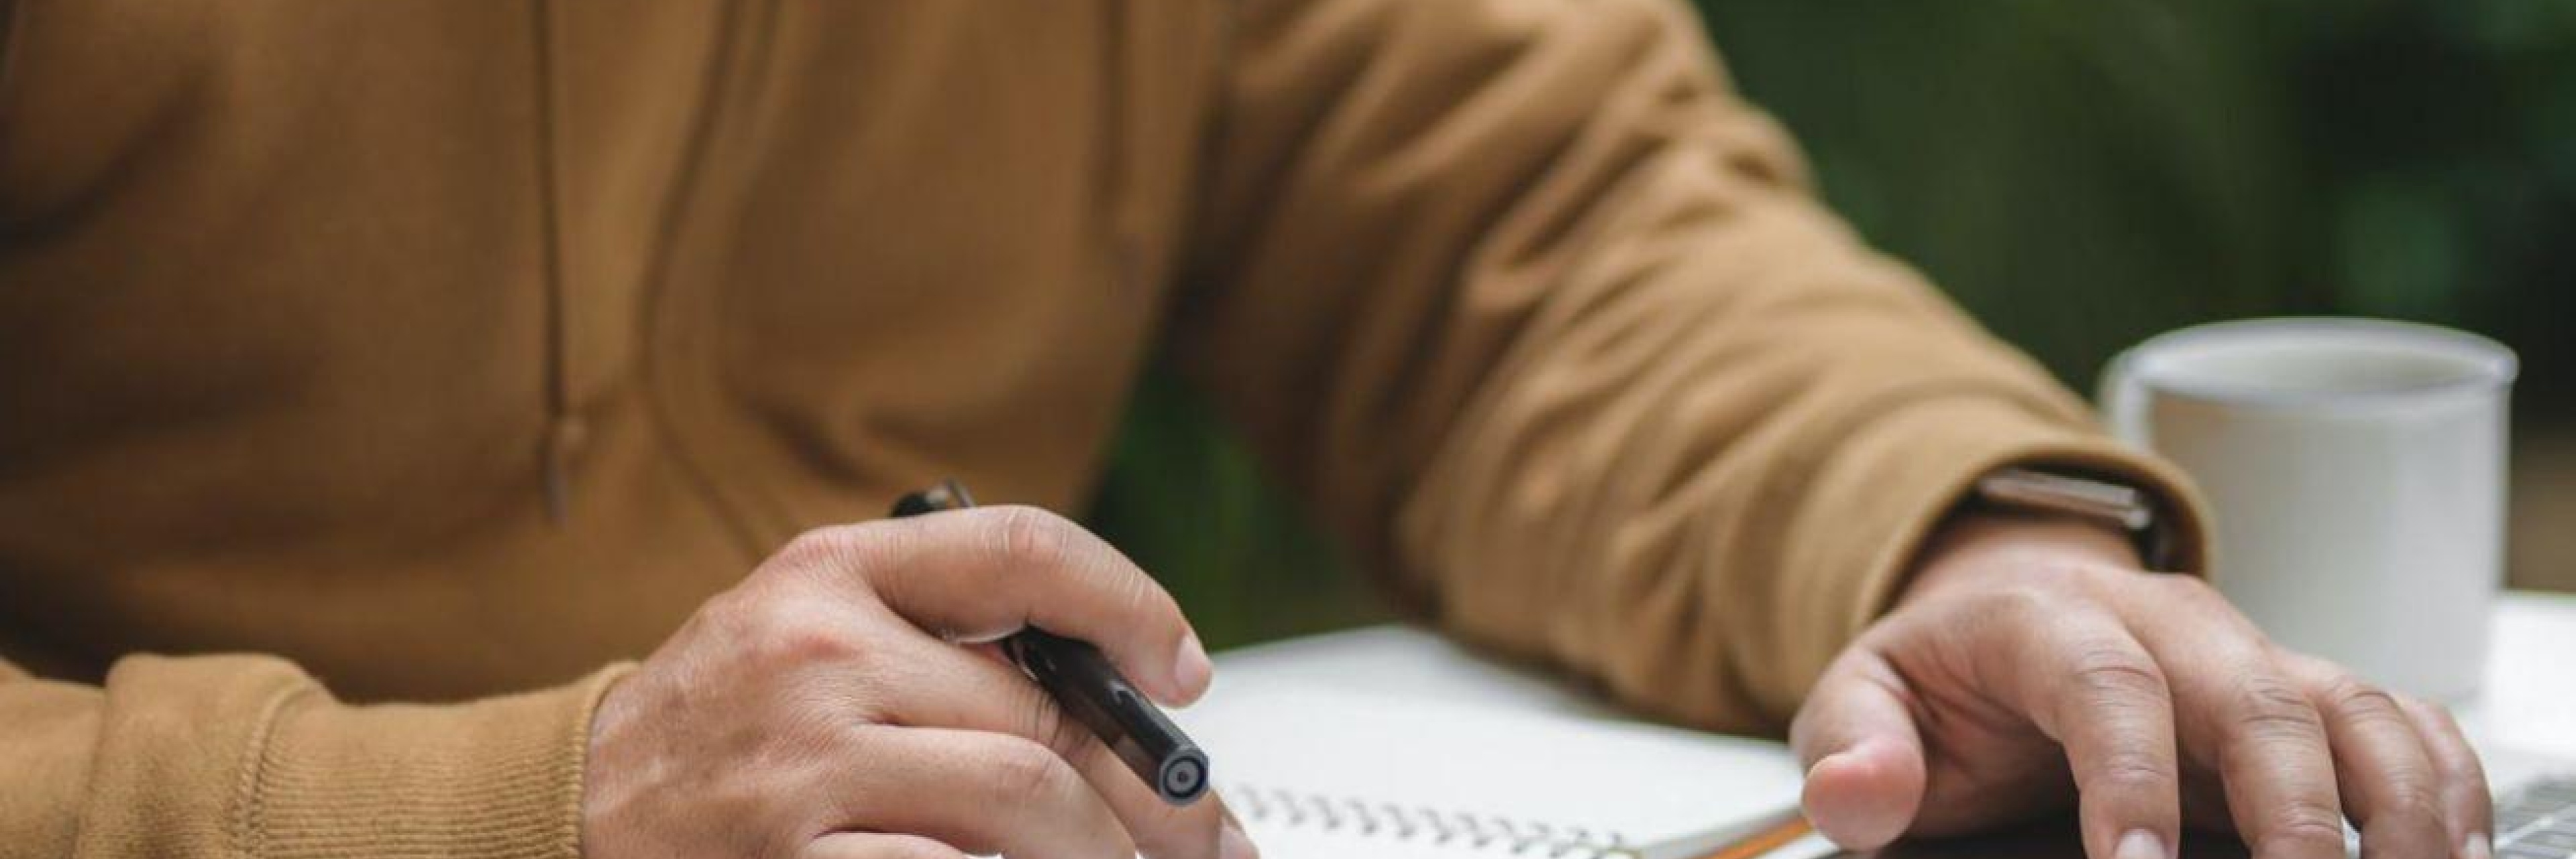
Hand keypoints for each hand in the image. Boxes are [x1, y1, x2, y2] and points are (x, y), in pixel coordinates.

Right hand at [582, 506, 1256, 858]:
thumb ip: (936, 643)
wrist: (568, 814)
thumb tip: (1118, 697)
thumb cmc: (713, 731)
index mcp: (831, 574)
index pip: (1024, 552)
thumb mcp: (805, 637)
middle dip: (1152, 788)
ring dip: (1108, 854)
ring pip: (1025, 801)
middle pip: (1048, 713)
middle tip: (1206, 833)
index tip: (1184, 666)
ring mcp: (802, 764)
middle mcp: (819, 654)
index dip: (1130, 604)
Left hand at [1791, 513, 2490, 858]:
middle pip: (2254, 695)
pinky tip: (2447, 849)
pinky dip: (2435, 778)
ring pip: (2345, 701)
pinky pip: (2394, 717)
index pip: (2103, 683)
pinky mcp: (2300, 693)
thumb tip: (1856, 792)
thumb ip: (1851, 745)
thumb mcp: (1864, 700)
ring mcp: (2245, 655)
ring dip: (2390, 796)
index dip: (2128, 775)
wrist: (2001, 616)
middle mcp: (2166, 625)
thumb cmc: (1943, 679)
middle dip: (2288, 806)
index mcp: (2046, 619)